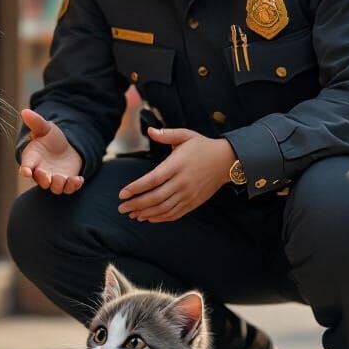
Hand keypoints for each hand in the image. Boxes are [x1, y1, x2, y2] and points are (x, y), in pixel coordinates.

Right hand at [17, 109, 83, 193]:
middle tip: (47, 176)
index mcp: (33, 159)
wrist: (65, 147)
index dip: (25, 170)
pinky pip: (69, 189)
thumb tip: (24, 111)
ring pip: (55, 188)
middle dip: (43, 179)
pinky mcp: (67, 181)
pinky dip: (74, 186)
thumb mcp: (45, 128)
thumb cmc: (50, 138)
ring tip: (64, 178)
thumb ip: (36, 122)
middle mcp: (41, 172)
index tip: (25, 171)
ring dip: (59, 185)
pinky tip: (79, 179)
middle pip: (40, 180)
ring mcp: (54, 178)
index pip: (26, 167)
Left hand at [117, 128, 234, 222]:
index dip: (136, 188)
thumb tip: (149, 130)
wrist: (226, 161)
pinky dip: (160, 218)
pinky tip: (148, 218)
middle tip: (122, 208)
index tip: (122, 194)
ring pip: (164, 208)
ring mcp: (188, 194)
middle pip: (156, 197)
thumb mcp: (185, 135)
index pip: (153, 179)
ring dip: (146, 213)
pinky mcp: (193, 202)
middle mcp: (182, 182)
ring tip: (131, 214)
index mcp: (177, 165)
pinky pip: (175, 213)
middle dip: (136, 204)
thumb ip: (166, 134)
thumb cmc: (202, 146)